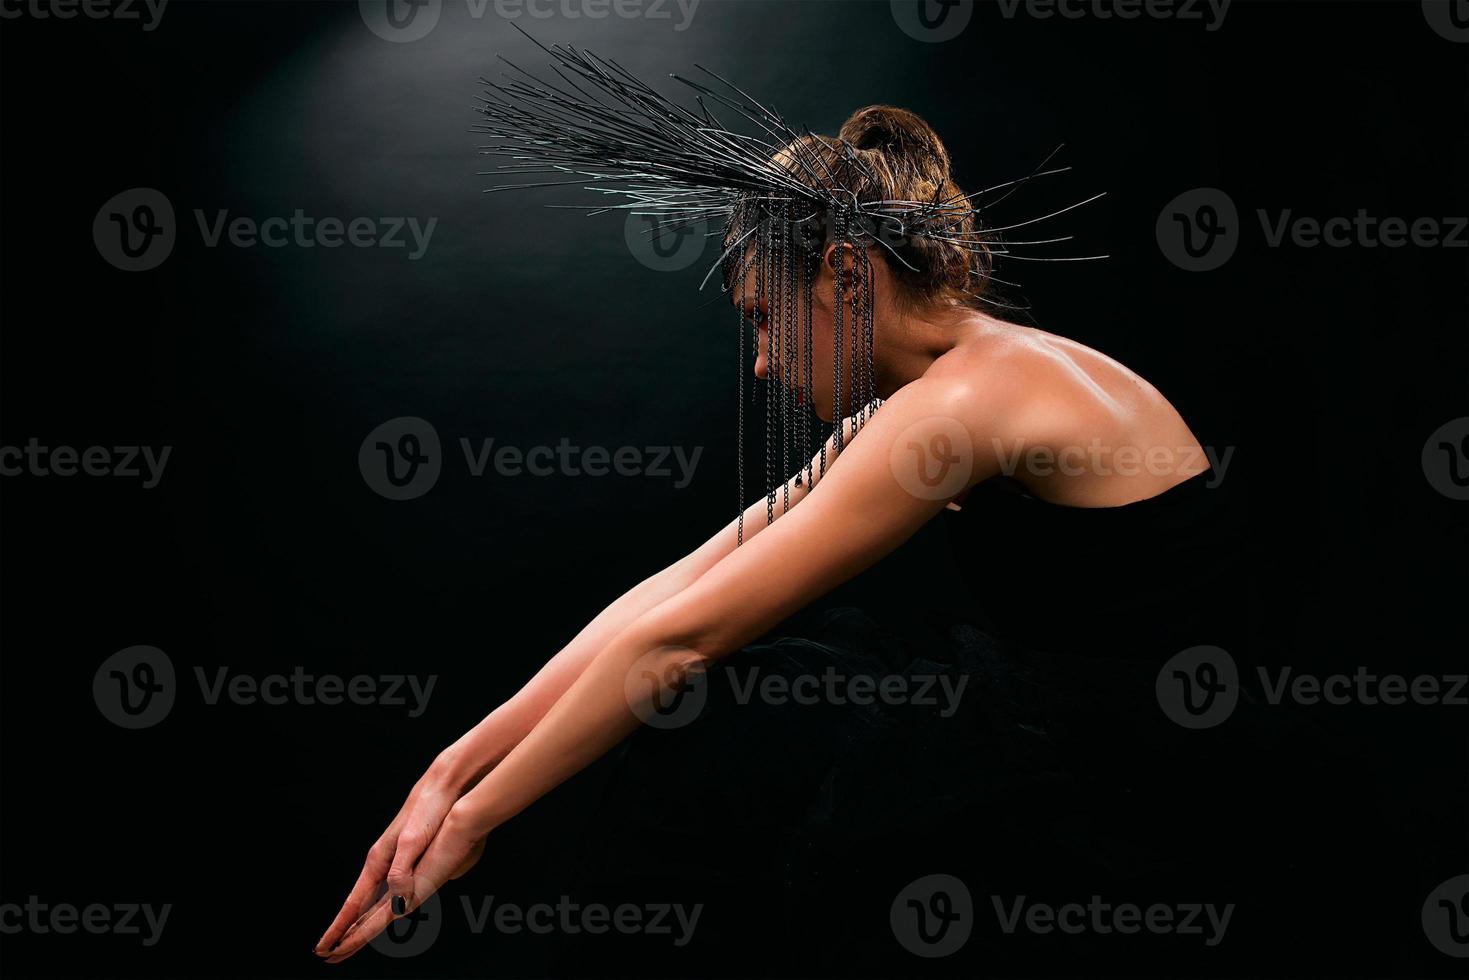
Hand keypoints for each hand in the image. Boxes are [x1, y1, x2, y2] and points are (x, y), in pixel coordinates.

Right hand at [313, 757, 470, 958]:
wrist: (443, 785)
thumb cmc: (428, 809)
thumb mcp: (413, 840)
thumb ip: (402, 870)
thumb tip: (396, 902)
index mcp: (379, 860)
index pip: (354, 903)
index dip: (341, 927)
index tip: (325, 948)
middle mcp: (383, 862)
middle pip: (359, 905)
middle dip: (345, 930)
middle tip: (330, 955)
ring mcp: (394, 859)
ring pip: (371, 898)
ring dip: (359, 921)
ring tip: (348, 940)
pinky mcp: (408, 855)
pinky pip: (386, 889)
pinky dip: (376, 905)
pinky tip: (380, 910)